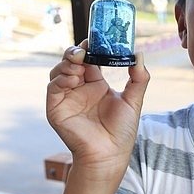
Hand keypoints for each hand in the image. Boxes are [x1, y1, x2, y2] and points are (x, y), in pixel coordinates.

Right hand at [46, 41, 149, 180]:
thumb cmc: (121, 130)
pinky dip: (61, 79)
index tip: (97, 39)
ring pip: (60, 71)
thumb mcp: (134, 100)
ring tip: (79, 62)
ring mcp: (66, 97)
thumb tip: (140, 54)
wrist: (110, 155)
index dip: (91, 47)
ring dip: (68, 63)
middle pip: (72, 61)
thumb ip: (139, 78)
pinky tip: (73, 78)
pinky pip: (53, 87)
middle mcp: (79, 87)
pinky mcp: (56, 108)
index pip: (90, 58)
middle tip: (85, 48)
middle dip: (77, 51)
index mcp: (96, 83)